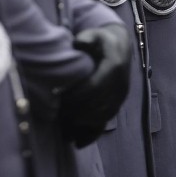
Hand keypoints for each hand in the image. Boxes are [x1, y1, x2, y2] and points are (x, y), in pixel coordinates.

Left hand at [59, 23, 131, 146]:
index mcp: (114, 67)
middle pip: (97, 104)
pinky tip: (76, 142)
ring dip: (81, 124)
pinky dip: (91, 133)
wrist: (119, 47)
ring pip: (101, 117)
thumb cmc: (101, 40)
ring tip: (61, 126)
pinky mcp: (117, 105)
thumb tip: (79, 43)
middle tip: (54, 114)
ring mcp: (120, 97)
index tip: (56, 96)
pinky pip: (106, 122)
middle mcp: (120, 85)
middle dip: (75, 111)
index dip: (75, 94)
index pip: (94, 86)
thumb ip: (86, 38)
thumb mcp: (94, 34)